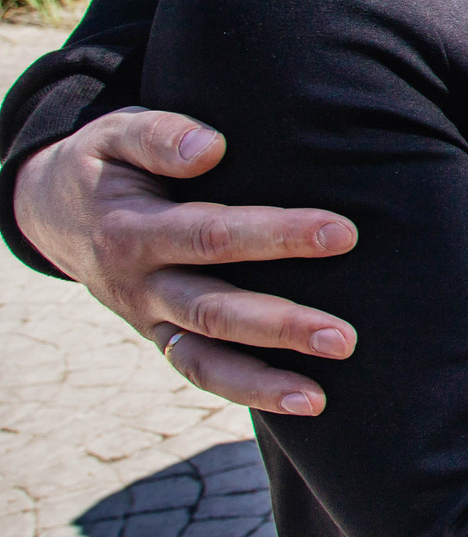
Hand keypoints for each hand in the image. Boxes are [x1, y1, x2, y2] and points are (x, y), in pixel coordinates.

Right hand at [14, 108, 357, 414]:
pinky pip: (201, 371)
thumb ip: (158, 135)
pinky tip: (306, 401)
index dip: (276, 235)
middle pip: (213, 308)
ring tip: (320, 397)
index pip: (211, 235)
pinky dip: (249, 390)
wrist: (54, 212)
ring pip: (204, 357)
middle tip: (345, 338)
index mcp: (132, 229)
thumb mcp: (115, 134)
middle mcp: (140, 283)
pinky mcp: (160, 336)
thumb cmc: (107, 164)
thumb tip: (209, 148)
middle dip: (281, 325)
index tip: (342, 233)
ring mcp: (149, 317)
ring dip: (264, 380)